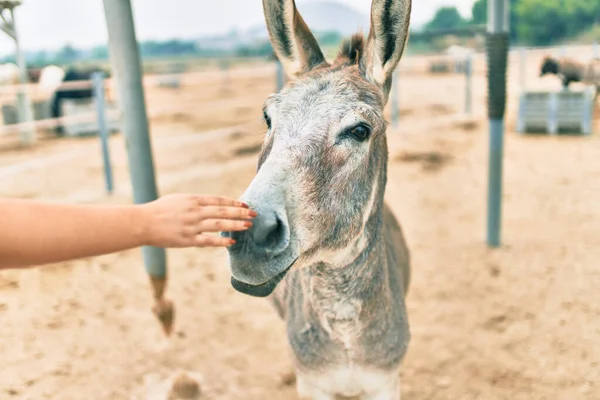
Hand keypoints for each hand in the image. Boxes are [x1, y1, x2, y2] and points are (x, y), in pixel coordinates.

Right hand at [137, 194, 254, 247]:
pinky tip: (232, 242)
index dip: (233, 203)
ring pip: (218, 225)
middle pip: (222, 211)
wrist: (143, 223)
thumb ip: (196, 202)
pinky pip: (208, 241)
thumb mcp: (179, 199)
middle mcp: (194, 212)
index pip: (218, 200)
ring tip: (248, 226)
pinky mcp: (188, 239)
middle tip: (254, 214)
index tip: (245, 205)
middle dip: (240, 213)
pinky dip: (221, 241)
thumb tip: (212, 205)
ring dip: (235, 225)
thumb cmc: (160, 210)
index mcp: (193, 200)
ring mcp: (192, 226)